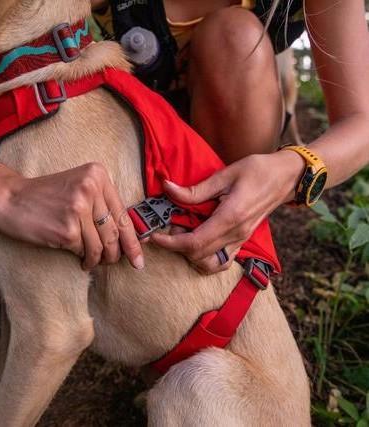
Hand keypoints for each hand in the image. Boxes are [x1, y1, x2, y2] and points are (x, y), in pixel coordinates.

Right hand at [0, 161, 143, 269]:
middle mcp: (91, 188)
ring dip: (99, 260)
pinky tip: (81, 261)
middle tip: (113, 263)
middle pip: (115, 232)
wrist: (10, 197)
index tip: (139, 259)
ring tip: (93, 262)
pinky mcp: (67, 229)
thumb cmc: (47, 196)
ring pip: (101, 245)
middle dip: (116, 254)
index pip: (123, 214)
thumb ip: (102, 206)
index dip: (133, 241)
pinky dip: (85, 260)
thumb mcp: (79, 188)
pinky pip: (84, 251)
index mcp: (98, 175)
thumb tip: (128, 238)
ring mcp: (78, 208)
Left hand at [151, 151, 304, 274]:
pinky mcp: (243, 240)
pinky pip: (222, 261)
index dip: (170, 243)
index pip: (194, 242)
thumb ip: (195, 189)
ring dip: (191, 255)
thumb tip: (167, 188)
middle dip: (177, 246)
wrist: (287, 177)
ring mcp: (241, 240)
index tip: (155, 236)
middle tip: (169, 227)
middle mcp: (236, 234)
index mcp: (230, 217)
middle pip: (199, 256)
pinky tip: (198, 242)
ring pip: (210, 264)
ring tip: (183, 236)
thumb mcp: (225, 174)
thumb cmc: (258, 170)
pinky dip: (206, 259)